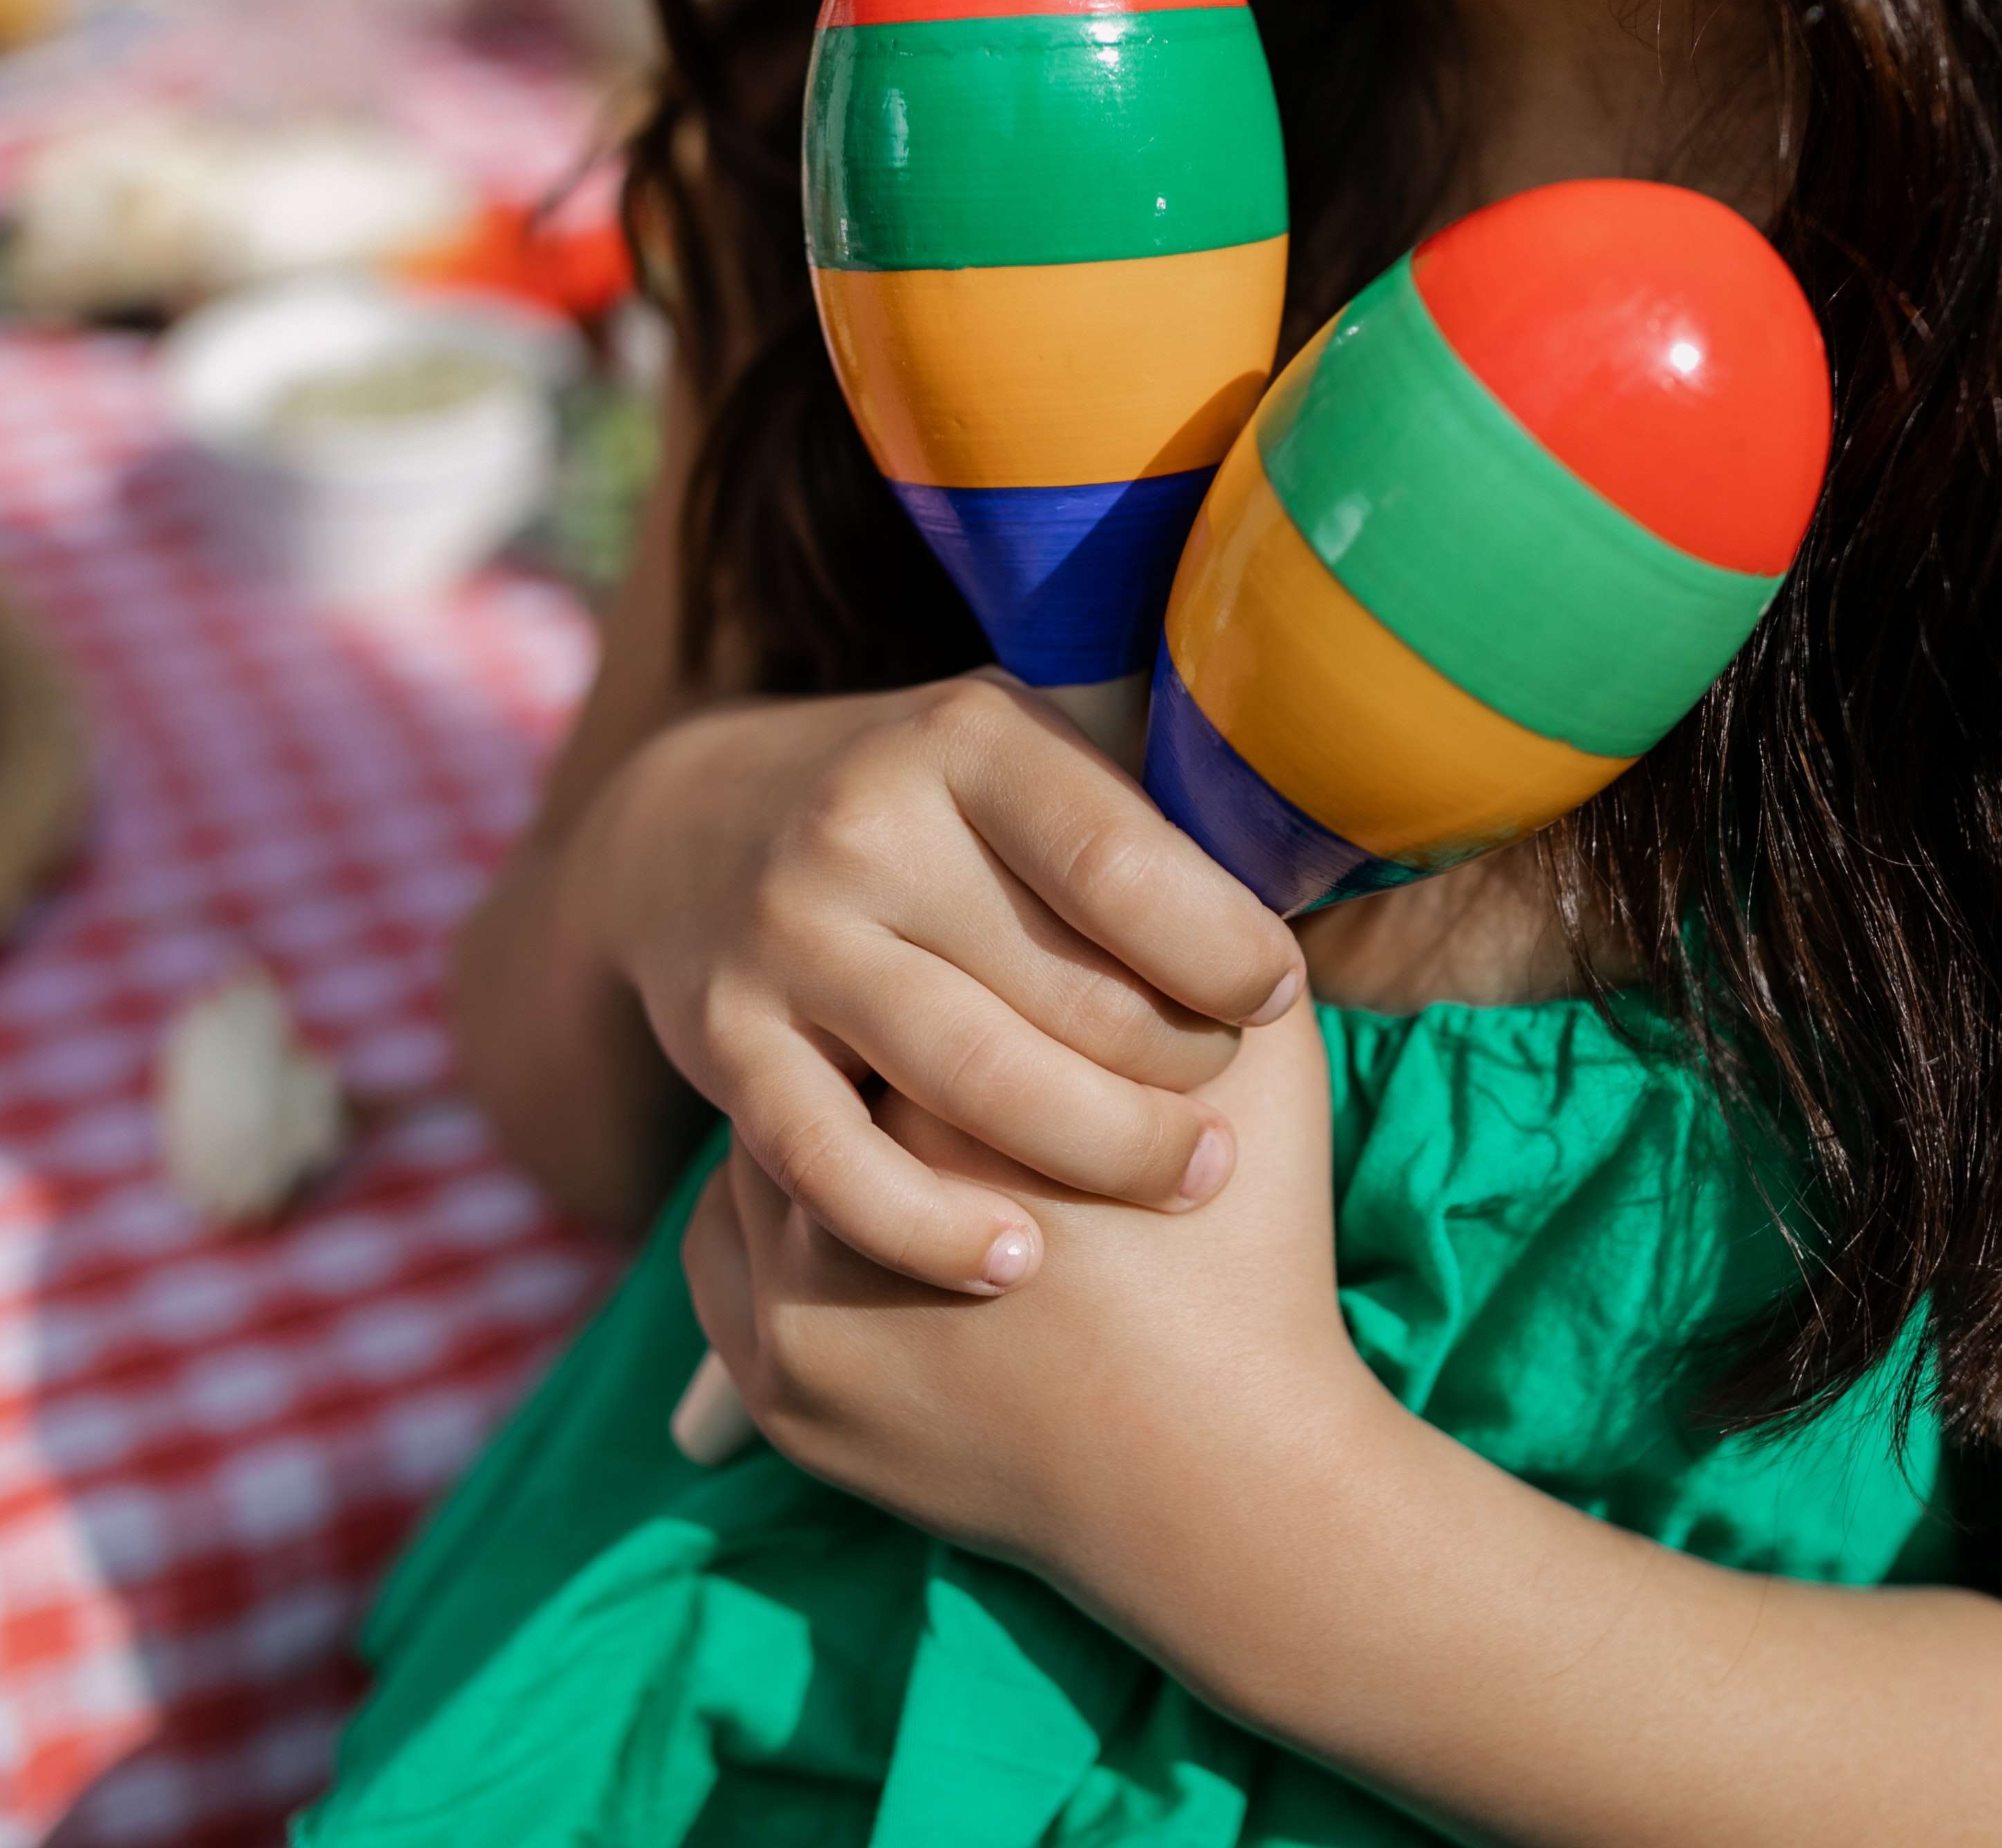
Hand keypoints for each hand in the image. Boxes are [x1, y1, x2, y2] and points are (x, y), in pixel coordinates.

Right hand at [577, 674, 1306, 1295]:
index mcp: (967, 739)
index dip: (1224, 950)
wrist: (700, 824)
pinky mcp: (722, 1042)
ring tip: (1186, 1185)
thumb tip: (1301, 889)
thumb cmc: (938, 817)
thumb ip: (1139, 820)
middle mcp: (865, 826)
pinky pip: (836, 1165)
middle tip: (1234, 1121)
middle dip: (1179, 1071)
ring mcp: (786, 936)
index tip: (1274, 997)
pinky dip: (930, 1227)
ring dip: (1101, 1151)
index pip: (1126, 863)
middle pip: (1067, 989)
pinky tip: (1016, 1263)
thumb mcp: (1029, 762)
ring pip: (971, 1082)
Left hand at [680, 998, 1384, 1586]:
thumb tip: (1168, 815)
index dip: (943, 941)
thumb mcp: (1258, 1071)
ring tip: (891, 1100)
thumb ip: (1193, 932)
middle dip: (872, 1030)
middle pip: (825, 1058)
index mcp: (954, 1103)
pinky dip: (789, 1226)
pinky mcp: (784, 1394)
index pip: (903, 967)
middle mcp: (843, 1205)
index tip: (970, 928)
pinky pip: (736, 1262)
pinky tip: (860, 1202)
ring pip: (770, 1154)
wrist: (1228, 1489)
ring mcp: (796, 1313)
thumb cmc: (1249, 1263)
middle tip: (918, 1005)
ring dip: (826, 1122)